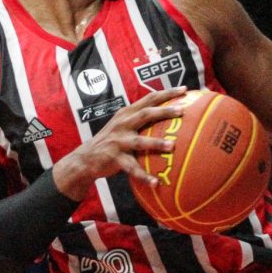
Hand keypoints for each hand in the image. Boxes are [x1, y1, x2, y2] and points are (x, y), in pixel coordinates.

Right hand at [53, 87, 187, 199]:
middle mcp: (122, 124)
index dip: (167, 93)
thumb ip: (140, 119)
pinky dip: (144, 176)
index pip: (148, 98)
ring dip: (156, 143)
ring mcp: (118, 141)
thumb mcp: (123, 125)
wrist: (86, 158)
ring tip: (172, 146)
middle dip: (164, 111)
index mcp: (127, 113)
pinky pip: (132, 168)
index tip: (185, 89)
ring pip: (139, 141)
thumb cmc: (111, 141)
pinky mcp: (114, 158)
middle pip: (145, 114)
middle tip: (182, 111)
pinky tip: (156, 183)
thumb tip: (168, 116)